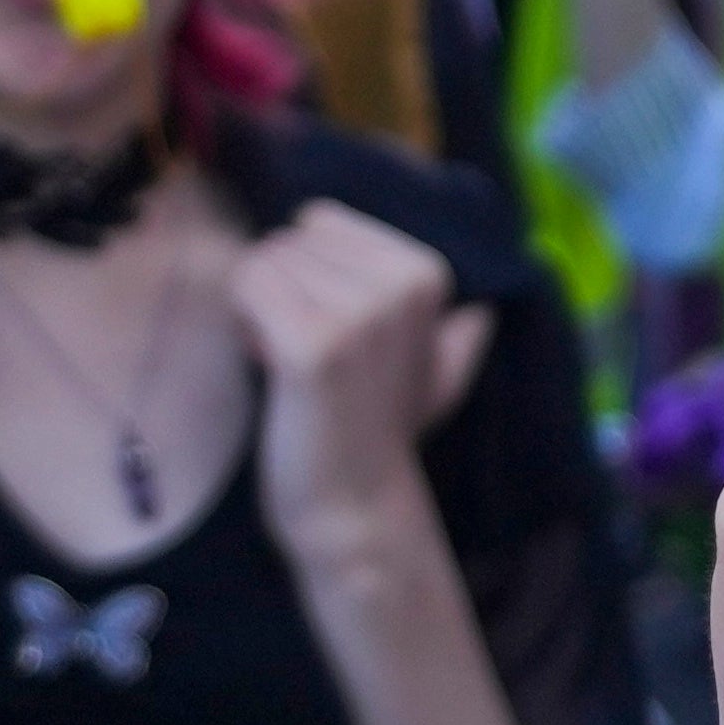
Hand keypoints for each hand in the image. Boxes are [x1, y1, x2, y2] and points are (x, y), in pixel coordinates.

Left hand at [232, 198, 494, 565]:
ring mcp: (359, 315)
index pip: (320, 221)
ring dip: (259, 310)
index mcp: (428, 273)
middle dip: (282, 290)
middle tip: (310, 354)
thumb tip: (481, 310)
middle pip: (288, 240)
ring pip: (262, 260)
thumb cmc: (379, 429)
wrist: (354, 503)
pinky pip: (246, 286)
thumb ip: (458, 333)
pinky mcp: (313, 347)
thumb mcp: (437, 371)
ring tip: (291, 364)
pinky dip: (242, 324)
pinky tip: (271, 368)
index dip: (310, 275)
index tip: (336, 333)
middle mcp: (400, 285)